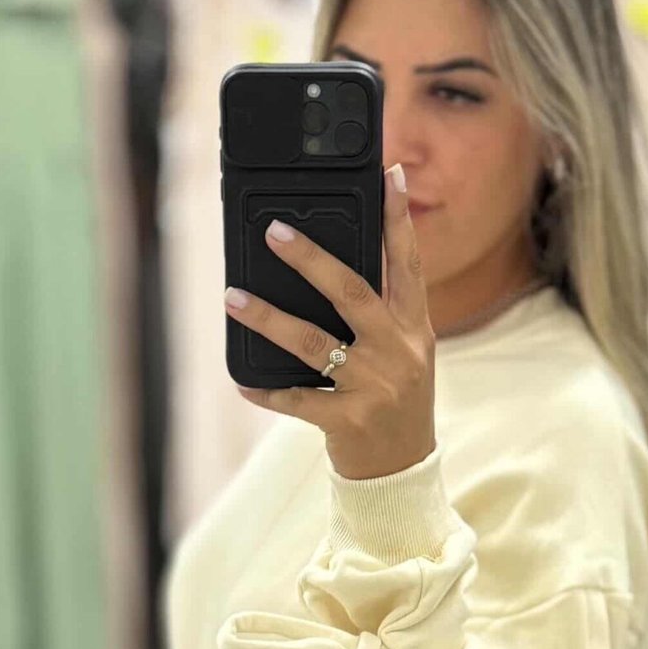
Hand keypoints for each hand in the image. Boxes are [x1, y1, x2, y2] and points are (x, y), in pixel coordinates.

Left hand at [227, 163, 436, 481]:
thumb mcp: (404, 352)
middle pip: (353, 292)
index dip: (398, 219)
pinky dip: (267, 390)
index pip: (408, 264)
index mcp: (415, 328)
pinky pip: (299, 400)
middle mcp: (399, 352)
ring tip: (233, 297)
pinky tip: (242, 382)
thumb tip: (329, 263)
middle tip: (274, 230)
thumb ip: (381, 312)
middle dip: (312, 259)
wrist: (401, 473)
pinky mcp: (350, 421)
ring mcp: (376, 387)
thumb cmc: (394, 401)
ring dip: (269, 318)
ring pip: (315, 343)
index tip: (389, 176)